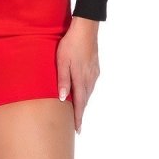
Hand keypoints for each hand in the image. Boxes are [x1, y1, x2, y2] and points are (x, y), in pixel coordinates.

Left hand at [56, 17, 100, 133]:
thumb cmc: (70, 44)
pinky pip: (90, 84)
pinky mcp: (95, 67)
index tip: (78, 130)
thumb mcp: (62, 61)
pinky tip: (82, 92)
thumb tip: (64, 99)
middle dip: (81, 112)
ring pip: (88, 92)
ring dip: (84, 102)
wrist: (86, 28)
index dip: (78, 117)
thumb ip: (63, 80)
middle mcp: (90, 79)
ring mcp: (94, 73)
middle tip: (76, 125)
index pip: (80, 104)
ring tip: (78, 111)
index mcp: (81, 79)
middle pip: (86, 100)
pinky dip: (86, 92)